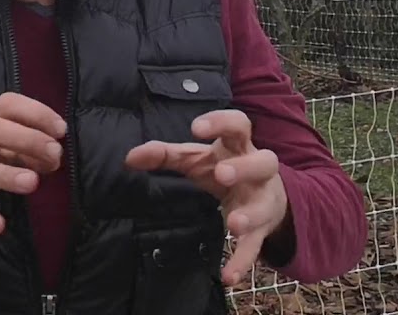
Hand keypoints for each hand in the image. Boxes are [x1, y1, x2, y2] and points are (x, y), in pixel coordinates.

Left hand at [125, 110, 288, 285]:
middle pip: (264, 161)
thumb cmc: (223, 168)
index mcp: (239, 146)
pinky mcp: (263, 230)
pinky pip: (255, 246)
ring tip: (233, 222)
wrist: (267, 197)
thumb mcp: (196, 159)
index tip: (196, 128)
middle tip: (222, 173)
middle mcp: (259, 170)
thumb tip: (130, 157)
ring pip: (264, 205)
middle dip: (244, 167)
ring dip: (250, 214)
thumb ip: (165, 155)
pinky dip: (242, 261)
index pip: (238, 125)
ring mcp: (263, 200)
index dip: (221, 122)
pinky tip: (228, 275)